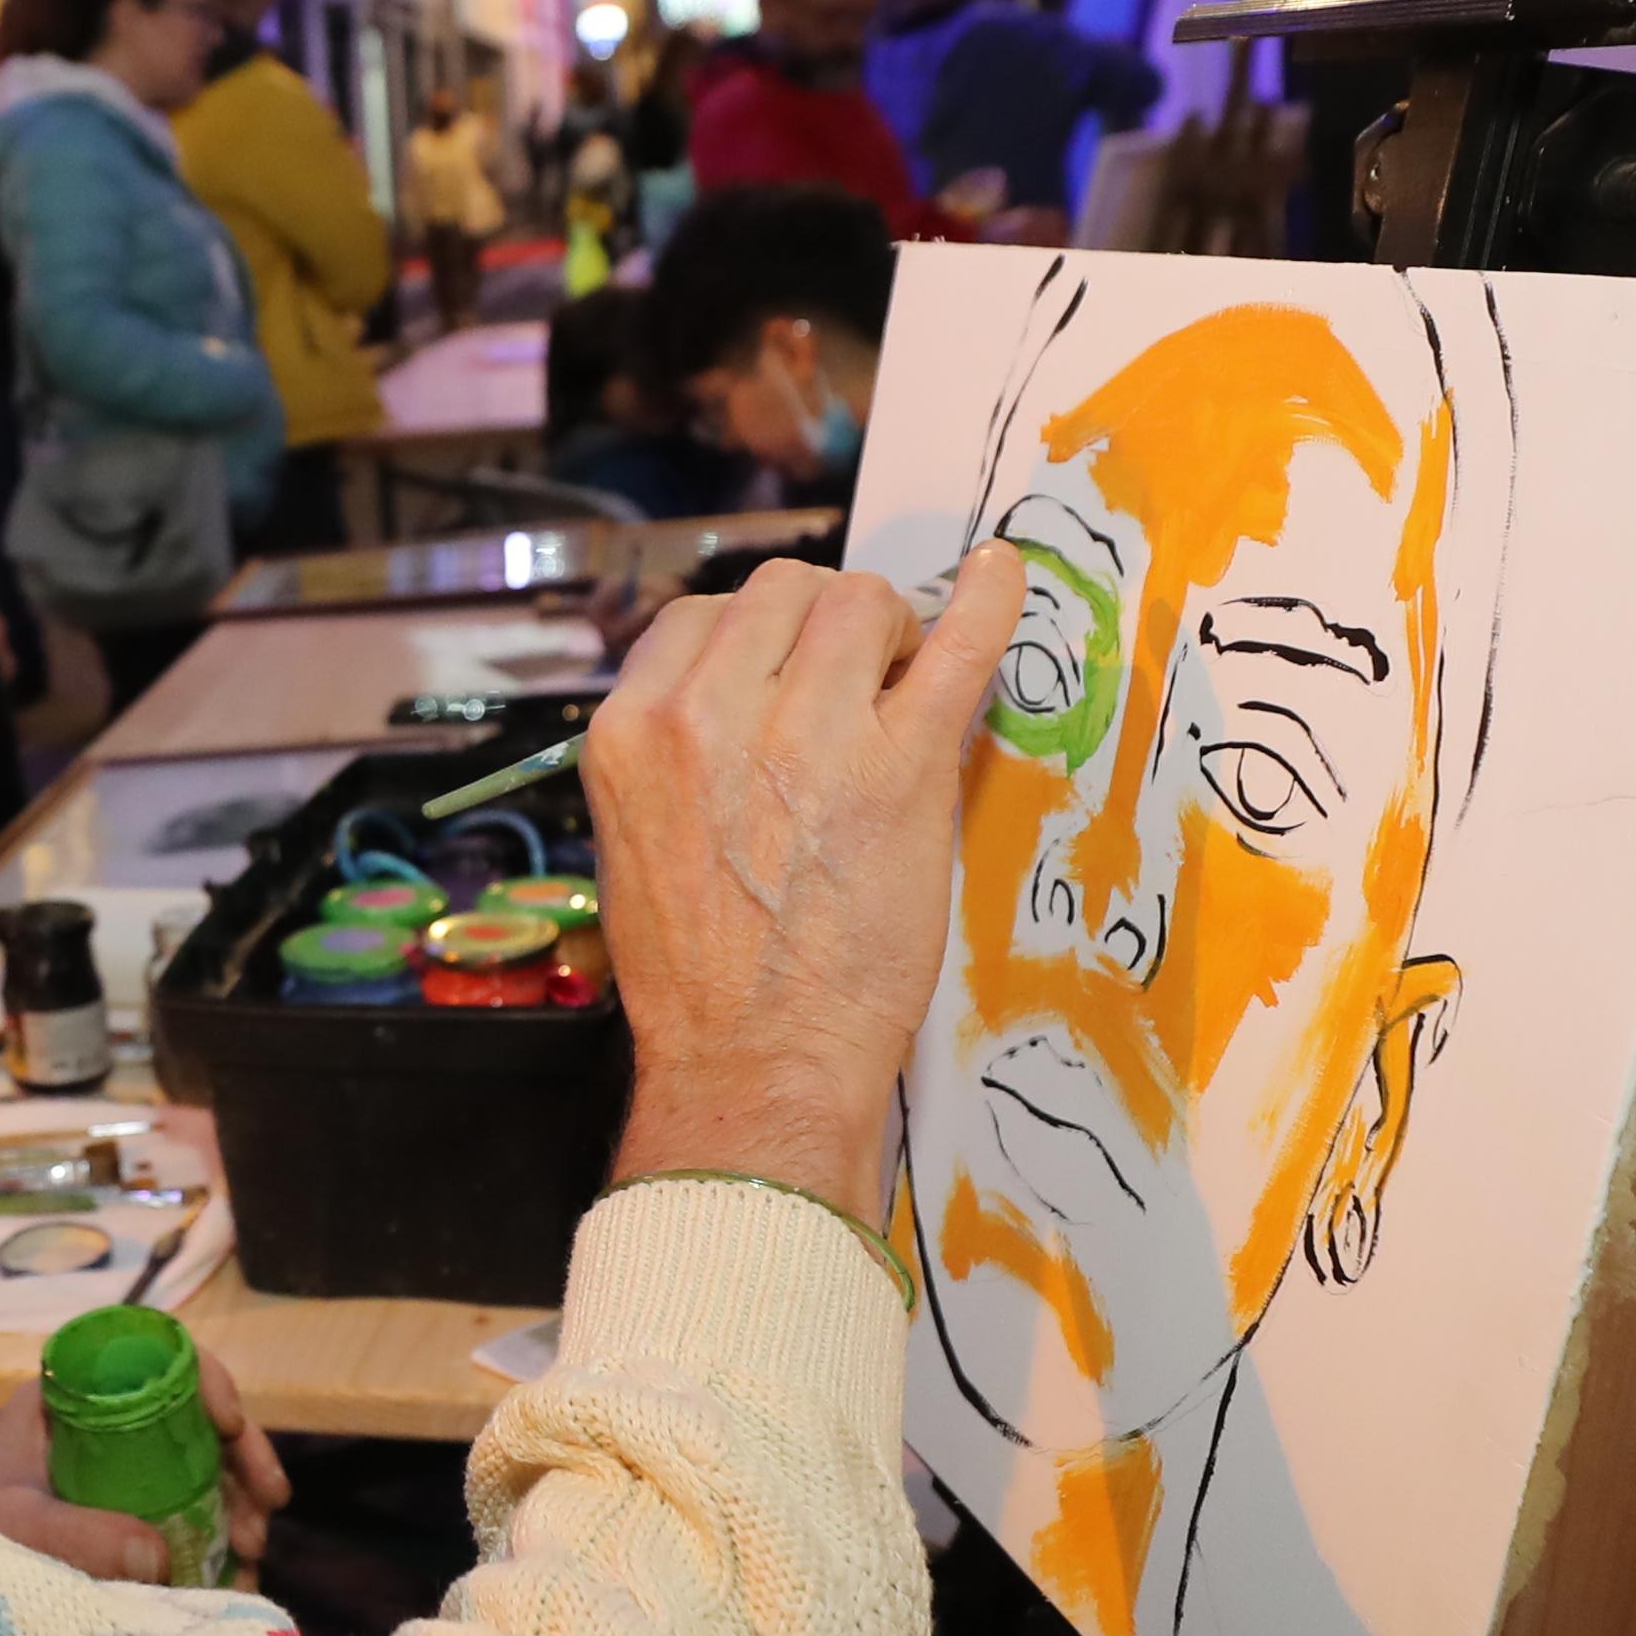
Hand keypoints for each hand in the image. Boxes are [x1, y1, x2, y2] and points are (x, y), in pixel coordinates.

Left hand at [0, 1341, 289, 1587]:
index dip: (203, 1380)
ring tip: (250, 1554)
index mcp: (70, 1398)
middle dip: (240, 1458)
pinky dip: (220, 1539)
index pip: (150, 1358)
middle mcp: (105, 1426)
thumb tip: (157, 1554)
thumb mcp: (9, 1524)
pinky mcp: (130, 1516)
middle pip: (194, 1417)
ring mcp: (123, 1472)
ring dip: (238, 1504)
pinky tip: (235, 1575)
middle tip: (267, 1508)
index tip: (230, 1424)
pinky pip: (191, 1515)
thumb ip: (72, 1533)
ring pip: (204, 1468)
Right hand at [585, 545, 1031, 1224]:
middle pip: (782, 591)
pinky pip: (956, 645)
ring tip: (899, 686)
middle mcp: (708, 714)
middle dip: (822, 623)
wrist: (755, 1062)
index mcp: (633, 729)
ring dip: (885, 627)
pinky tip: (1002, 574)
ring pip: (858, 598)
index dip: (759, 640)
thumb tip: (746, 679)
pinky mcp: (901, 768)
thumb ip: (677, 744)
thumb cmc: (696, 972)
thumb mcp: (637, 833)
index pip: (702, 616)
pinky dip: (989, 599)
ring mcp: (809, 735)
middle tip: (852, 682)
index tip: (789, 677)